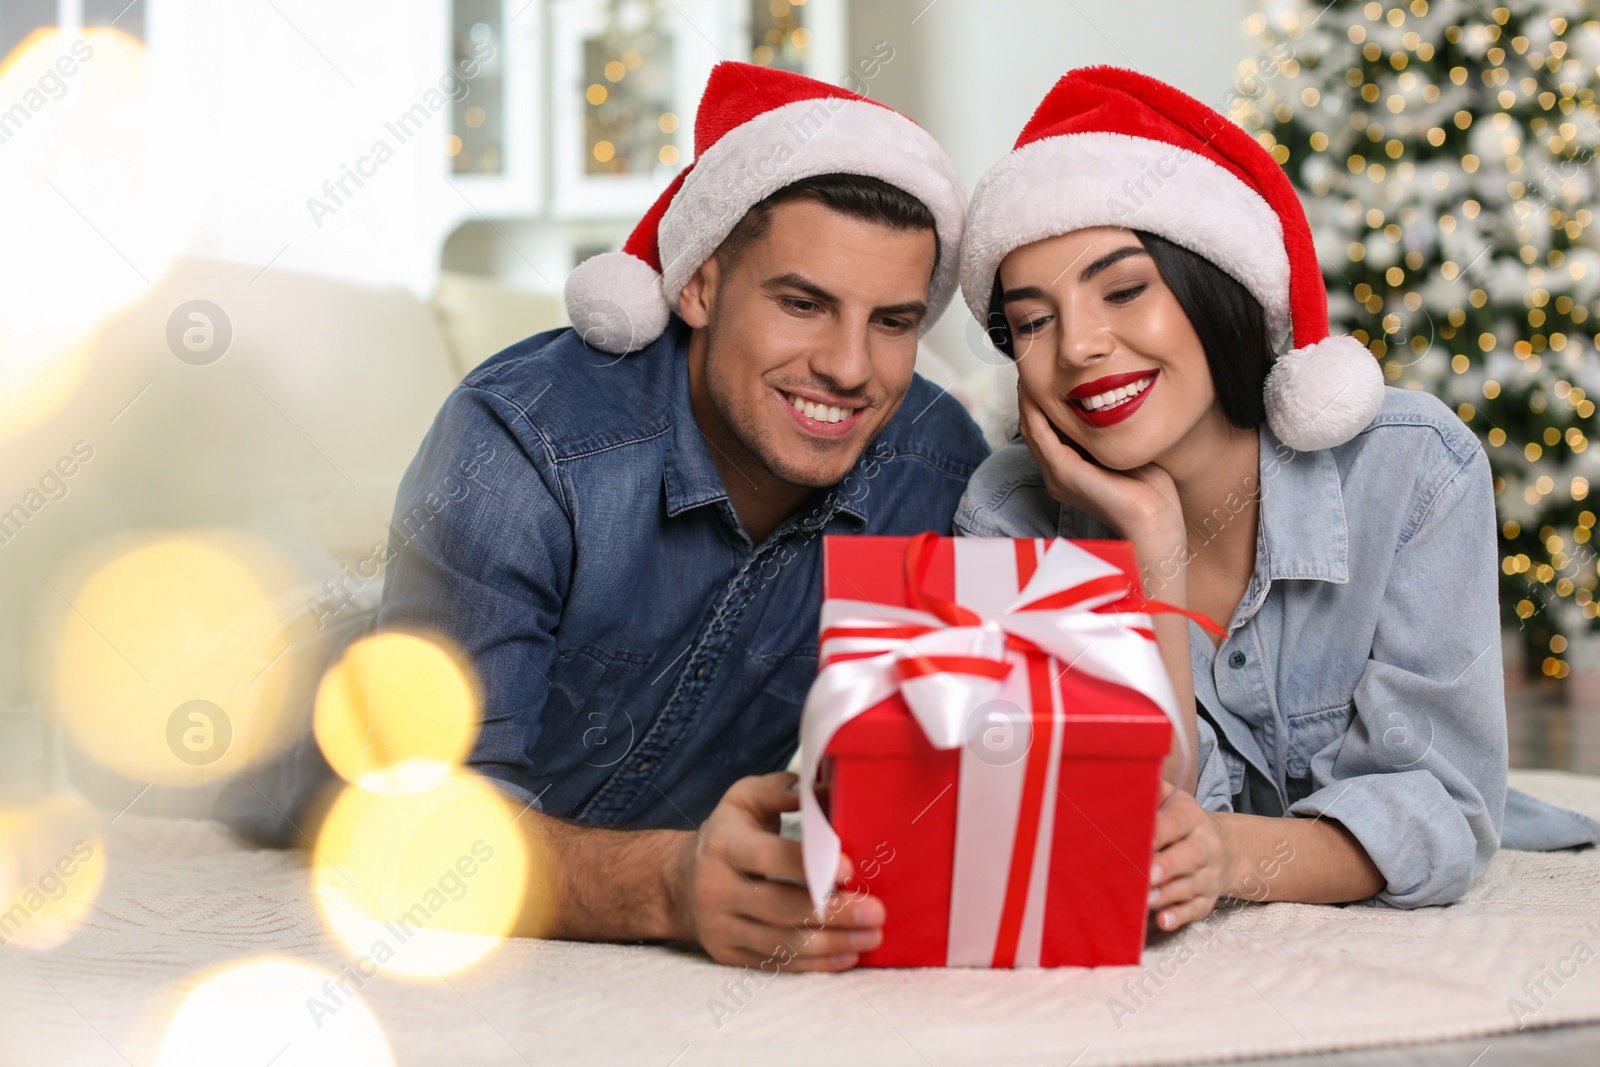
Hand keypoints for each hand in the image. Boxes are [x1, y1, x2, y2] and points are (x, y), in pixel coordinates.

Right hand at [675, 772, 884, 971]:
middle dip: (833, 912)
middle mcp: (716, 889)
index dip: (808, 865)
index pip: (767, 857)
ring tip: (871, 936)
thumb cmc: (729, 833)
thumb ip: (785, 790)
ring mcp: (721, 927)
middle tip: (876, 912)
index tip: (850, 869)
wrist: (679, 882)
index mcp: (723, 844)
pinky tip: (848, 954)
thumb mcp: (746, 799)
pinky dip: (816, 963)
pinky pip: (777, 964)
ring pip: (782, 942)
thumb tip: (830, 791)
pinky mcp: (730, 955)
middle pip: (780, 907)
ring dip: (832, 942)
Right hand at [1016, 384, 1183, 547]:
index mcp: (1068, 472)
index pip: (1045, 431)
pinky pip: (1041, 433)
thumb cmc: (1150, 489)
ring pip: (1031, 427)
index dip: (1041, 401)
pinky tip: (1039, 389)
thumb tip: (1114, 401)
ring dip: (1029, 398)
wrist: (1155, 520)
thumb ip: (1111, 433)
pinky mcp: (1064, 472)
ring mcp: (1057, 475)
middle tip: (1032, 362)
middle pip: (1032, 426)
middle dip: (1030, 395)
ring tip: (1031, 370)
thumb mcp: (1124, 452)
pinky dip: (1036, 410)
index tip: (1046, 371)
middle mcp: (1056, 474)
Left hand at [1148, 782, 1228, 931]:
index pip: (1179, 822)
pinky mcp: (1206, 900)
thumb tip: (1124, 777)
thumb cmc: (1182, 823)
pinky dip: (1179, 917)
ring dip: (1168, 894)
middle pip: (1189, 856)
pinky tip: (1162, 921)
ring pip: (1190, 886)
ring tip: (1146, 899)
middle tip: (1148, 872)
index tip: (1146, 838)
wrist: (1226, 849)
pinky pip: (1195, 910)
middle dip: (1168, 865)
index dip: (1162, 830)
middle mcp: (1205, 847)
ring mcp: (1208, 876)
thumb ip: (1152, 791)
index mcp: (1193, 818)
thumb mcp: (1173, 800)